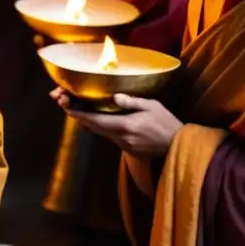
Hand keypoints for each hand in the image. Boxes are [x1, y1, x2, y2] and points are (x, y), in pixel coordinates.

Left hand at [53, 89, 183, 154]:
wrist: (179, 146)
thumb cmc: (166, 123)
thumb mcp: (152, 106)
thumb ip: (132, 101)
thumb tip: (114, 96)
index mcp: (125, 126)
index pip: (95, 120)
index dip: (78, 113)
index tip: (65, 106)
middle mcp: (120, 138)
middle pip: (93, 126)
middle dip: (78, 115)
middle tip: (65, 102)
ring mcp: (123, 145)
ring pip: (99, 132)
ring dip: (88, 121)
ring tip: (76, 108)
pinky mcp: (127, 149)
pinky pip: (108, 136)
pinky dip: (99, 126)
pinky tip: (96, 118)